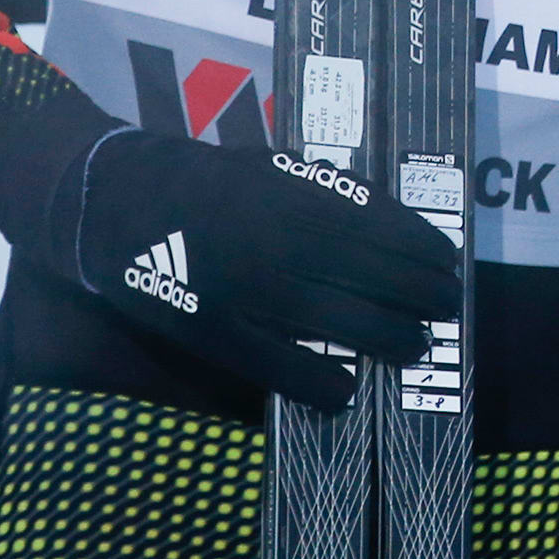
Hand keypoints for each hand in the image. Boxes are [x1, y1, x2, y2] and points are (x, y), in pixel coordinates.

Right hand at [52, 129, 460, 408]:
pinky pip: (271, 361)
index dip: (418, 246)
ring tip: (415, 344)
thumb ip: (322, 190)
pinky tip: (346, 392)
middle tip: (447, 306)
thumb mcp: (268, 166)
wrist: (111, 200)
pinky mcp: (208, 328)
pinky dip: (314, 380)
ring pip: (330, 317)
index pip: (375, 223)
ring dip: (384, 335)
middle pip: (364, 272)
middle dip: (416, 292)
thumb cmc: (201, 183)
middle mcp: (272, 238)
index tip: (447, 259)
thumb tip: (387, 218)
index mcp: (288, 192)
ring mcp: (241, 286)